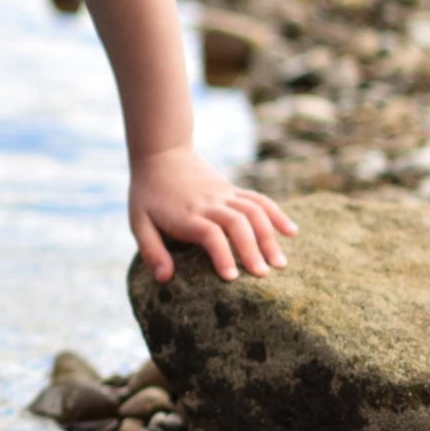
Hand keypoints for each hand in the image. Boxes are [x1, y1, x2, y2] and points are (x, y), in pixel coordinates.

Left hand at [130, 145, 296, 281]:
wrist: (161, 152)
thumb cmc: (147, 193)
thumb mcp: (138, 221)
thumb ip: (151, 250)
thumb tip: (164, 278)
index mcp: (187, 214)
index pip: (210, 234)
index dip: (222, 255)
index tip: (231, 278)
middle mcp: (210, 204)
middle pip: (238, 223)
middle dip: (252, 250)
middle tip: (263, 276)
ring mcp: (225, 194)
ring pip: (254, 212)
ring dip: (269, 236)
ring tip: (280, 264)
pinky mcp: (233, 190)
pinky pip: (259, 200)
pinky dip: (277, 214)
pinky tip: (291, 232)